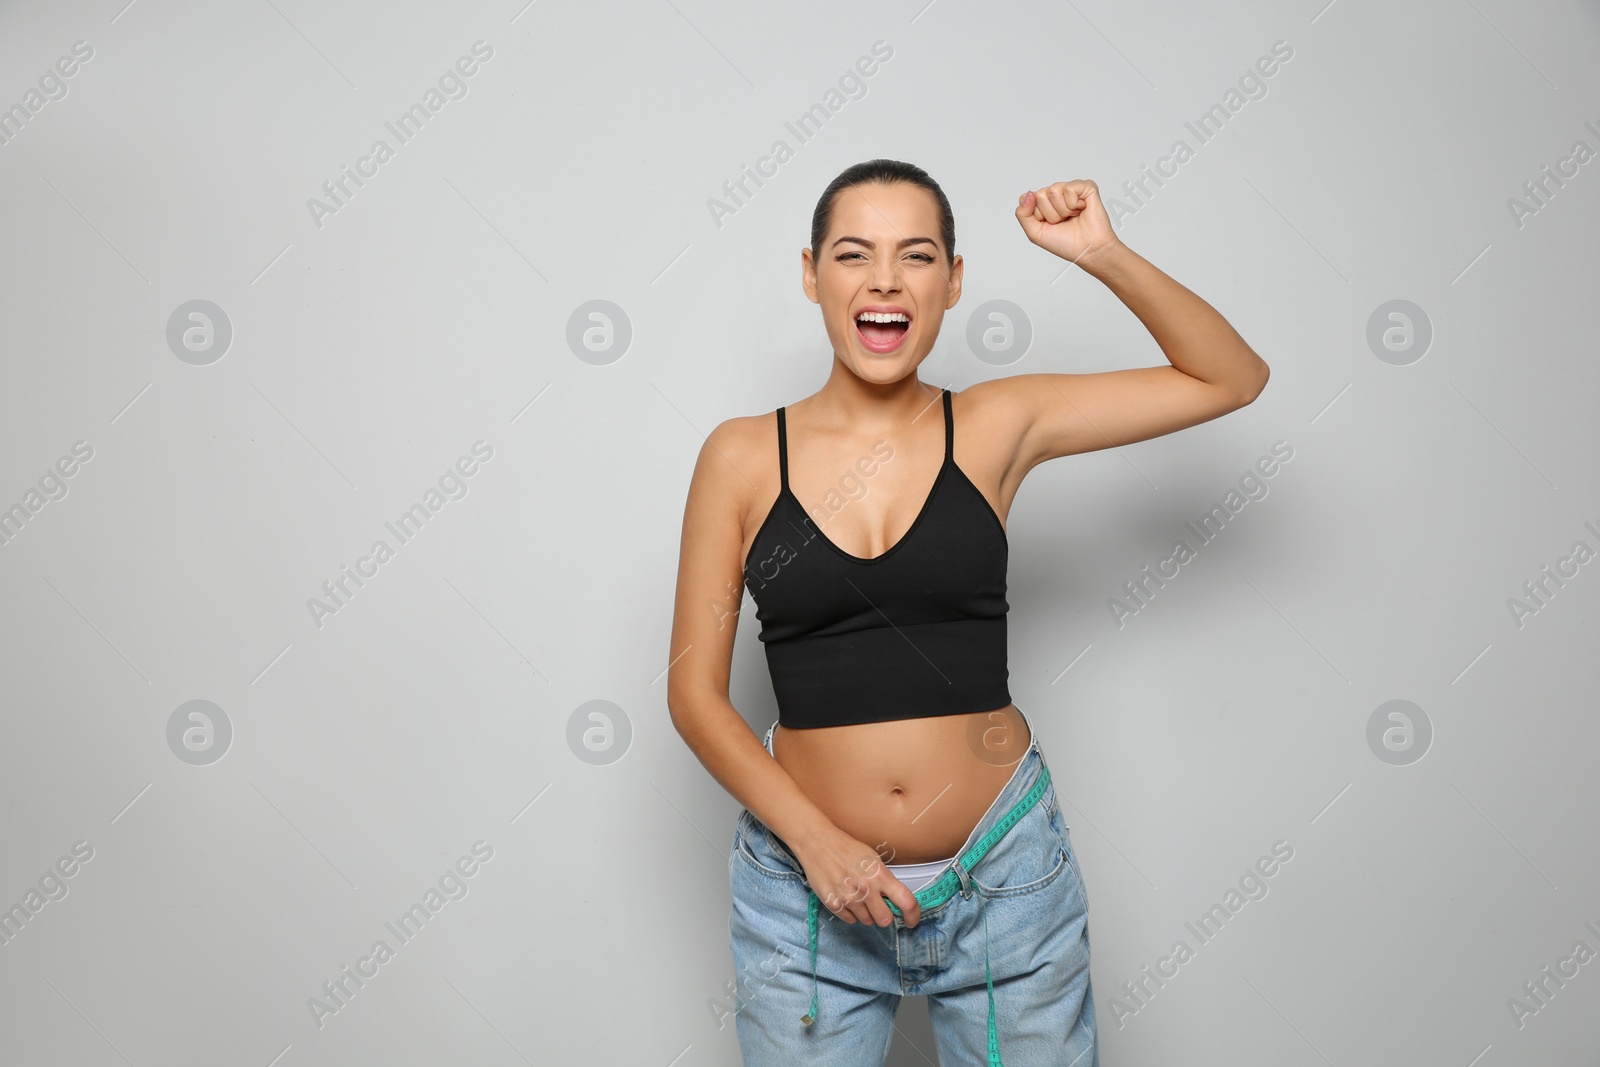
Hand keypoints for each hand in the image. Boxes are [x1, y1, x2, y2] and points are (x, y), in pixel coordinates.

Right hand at [794, 827, 921, 927]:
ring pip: (866, 921)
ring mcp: (848, 898)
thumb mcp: (873, 859)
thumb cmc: (846, 849)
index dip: (913, 916)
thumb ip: (885, 880)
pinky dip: (850, 913)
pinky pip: (849, 920)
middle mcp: (866, 889)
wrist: (817, 843)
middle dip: (884, 916)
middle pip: (885, 920)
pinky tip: (845, 897)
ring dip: (866, 913)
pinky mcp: (833, 904)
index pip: (906, 902)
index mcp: (880, 875)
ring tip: (857, 896)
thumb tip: (895, 900)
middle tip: (878, 906)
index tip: (911, 921)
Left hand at [1015, 180, 1122, 268]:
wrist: (1088, 249)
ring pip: (1053, 191)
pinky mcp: (1085, 186)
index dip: (1037, 216)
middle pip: (1040, 195)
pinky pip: (1069, 189)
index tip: (1049, 225)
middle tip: (1063, 221)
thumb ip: (1023, 214)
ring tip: (1072, 216)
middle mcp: (1055, 194)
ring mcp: (1070, 189)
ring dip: (1063, 210)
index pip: (1027, 199)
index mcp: (1043, 204)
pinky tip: (1081, 209)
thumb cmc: (1066, 243)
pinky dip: (1073, 204)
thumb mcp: (1035, 233)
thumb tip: (1026, 195)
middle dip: (1051, 214)